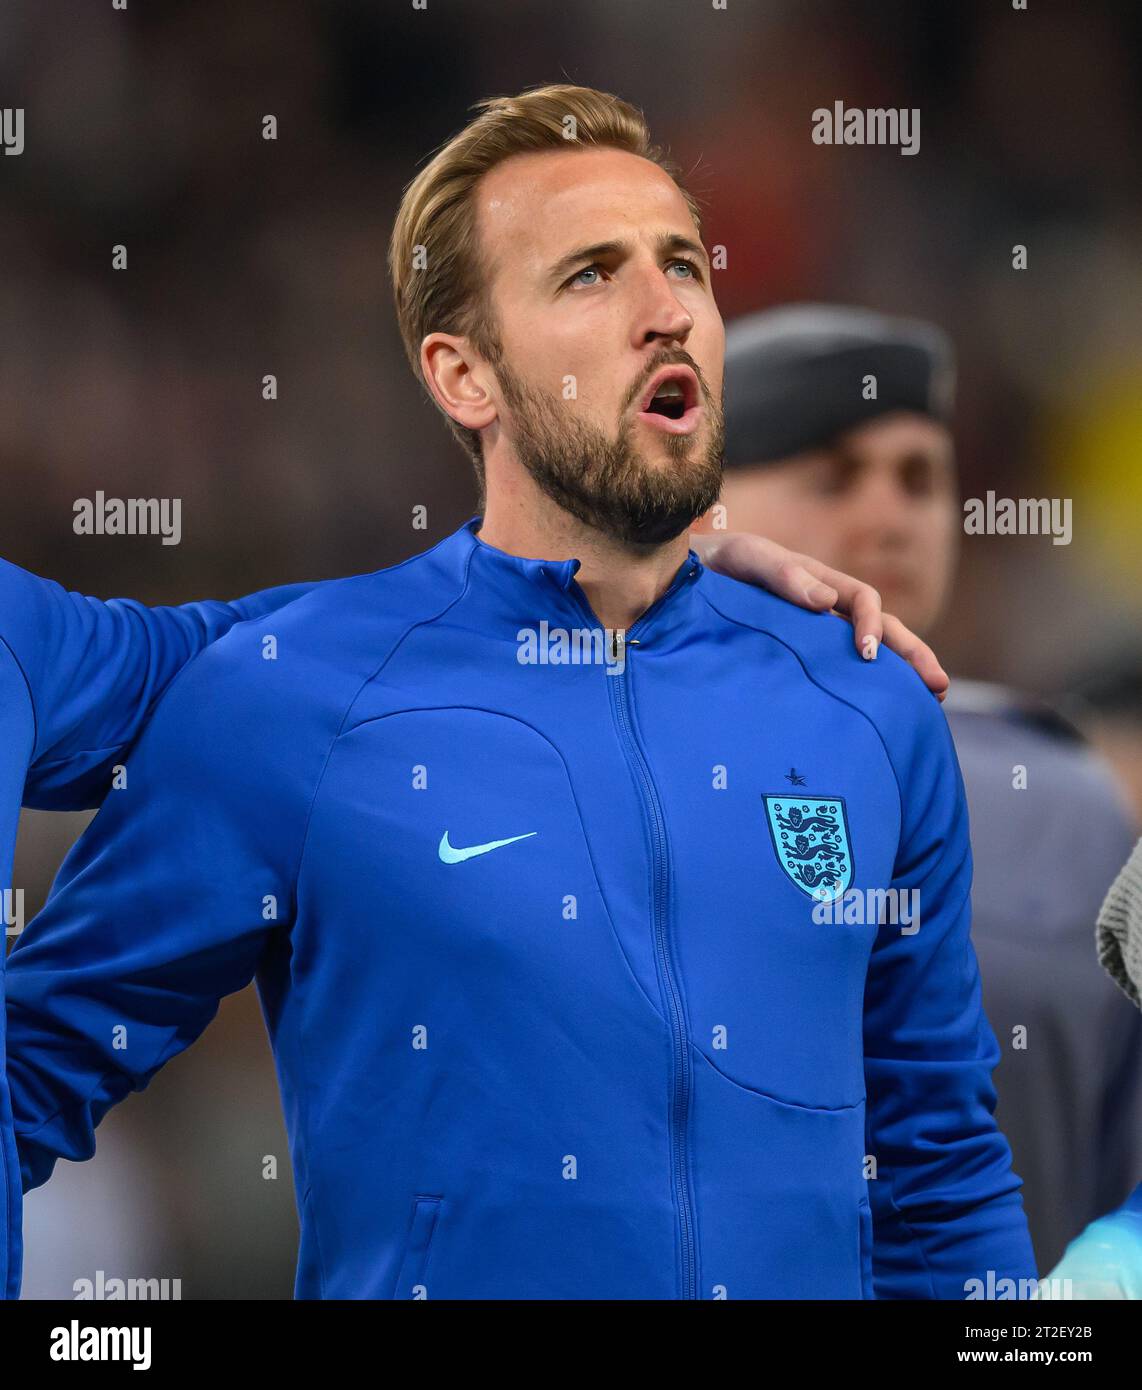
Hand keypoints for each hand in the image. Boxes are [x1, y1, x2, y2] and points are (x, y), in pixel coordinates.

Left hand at [691, 531, 948, 700]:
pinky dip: (866, 687)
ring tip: (928, 702)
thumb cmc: (712, 566)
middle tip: (939, 687)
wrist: (677, 581)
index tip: (868, 656)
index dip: (872, 624)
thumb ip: (780, 576)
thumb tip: (826, 603)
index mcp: (816, 581)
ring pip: (869, 652)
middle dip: (912, 655)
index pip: (862, 600)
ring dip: (900, 674)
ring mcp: (814, 634)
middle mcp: (824, 607)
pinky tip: (879, 714)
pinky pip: (839, 671)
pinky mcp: (800, 657)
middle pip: (882, 628)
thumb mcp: (744, 559)